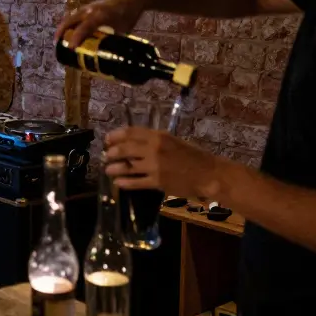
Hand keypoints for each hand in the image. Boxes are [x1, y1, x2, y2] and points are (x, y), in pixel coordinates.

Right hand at [55, 0, 145, 48]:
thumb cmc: (128, 16)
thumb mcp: (122, 32)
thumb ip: (112, 44)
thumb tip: (106, 60)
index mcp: (100, 16)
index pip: (84, 28)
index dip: (76, 39)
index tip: (71, 49)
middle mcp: (91, 11)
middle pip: (70, 21)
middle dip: (61, 32)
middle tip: (57, 45)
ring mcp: (88, 8)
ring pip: (70, 17)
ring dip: (64, 27)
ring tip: (60, 39)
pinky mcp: (89, 8)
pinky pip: (75, 16)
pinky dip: (69, 23)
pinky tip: (69, 31)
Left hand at [103, 127, 221, 198]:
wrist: (208, 173)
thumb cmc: (192, 156)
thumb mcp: (173, 142)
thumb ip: (154, 141)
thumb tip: (133, 143)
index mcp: (159, 136)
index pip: (131, 132)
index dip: (116, 136)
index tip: (108, 139)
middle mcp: (154, 149)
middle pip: (125, 149)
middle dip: (112, 152)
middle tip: (107, 156)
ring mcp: (155, 166)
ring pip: (128, 166)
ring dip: (115, 168)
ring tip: (108, 170)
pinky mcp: (157, 181)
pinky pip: (136, 182)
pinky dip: (125, 183)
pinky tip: (118, 183)